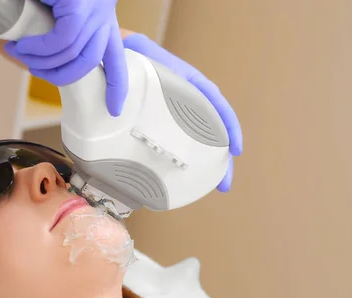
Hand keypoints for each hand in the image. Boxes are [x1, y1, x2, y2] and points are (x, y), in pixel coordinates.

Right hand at [4, 0, 127, 115]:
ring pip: (72, 54)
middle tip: (32, 68)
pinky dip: (41, 47)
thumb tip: (43, 58)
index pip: (116, 58)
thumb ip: (55, 30)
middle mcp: (103, 14)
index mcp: (101, 18)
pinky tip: (24, 43)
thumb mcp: (54, 9)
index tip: (114, 108)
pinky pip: (62, 40)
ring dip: (41, 60)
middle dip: (58, 75)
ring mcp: (95, 10)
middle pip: (89, 63)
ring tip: (19, 52)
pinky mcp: (81, 6)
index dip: (116, 86)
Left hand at [123, 33, 242, 191]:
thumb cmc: (136, 56)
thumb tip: (116, 106)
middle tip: (224, 185)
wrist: (125, 57)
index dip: (229, 128)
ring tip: (213, 187)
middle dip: (222, 160)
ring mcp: (180, 115)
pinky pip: (182, 143)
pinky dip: (187, 159)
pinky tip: (183, 179)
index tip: (235, 150)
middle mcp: (191, 101)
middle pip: (213, 132)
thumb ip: (137, 76)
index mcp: (192, 84)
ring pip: (199, 141)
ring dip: (208, 164)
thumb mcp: (143, 59)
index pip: (217, 106)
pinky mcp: (166, 125)